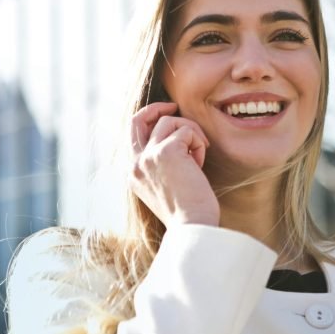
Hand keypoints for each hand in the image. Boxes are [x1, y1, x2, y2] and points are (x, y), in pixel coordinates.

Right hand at [129, 102, 219, 227]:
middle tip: (174, 106)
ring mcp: (148, 156)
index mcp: (133, 174)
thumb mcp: (166, 187)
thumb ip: (162, 165)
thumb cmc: (188, 212)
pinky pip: (187, 131)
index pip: (133, 135)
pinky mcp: (166, 151)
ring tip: (199, 155)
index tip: (167, 117)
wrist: (193, 227)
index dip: (150, 121)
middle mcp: (135, 163)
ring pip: (169, 122)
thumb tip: (176, 140)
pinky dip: (198, 142)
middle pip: (138, 119)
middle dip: (157, 108)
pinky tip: (200, 164)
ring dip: (190, 132)